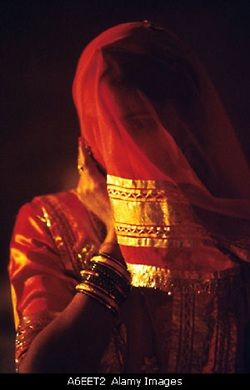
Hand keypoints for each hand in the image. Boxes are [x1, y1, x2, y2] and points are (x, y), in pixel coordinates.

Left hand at [76, 143, 122, 260]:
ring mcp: (81, 193)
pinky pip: (83, 182)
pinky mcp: (81, 197)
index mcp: (93, 182)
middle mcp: (84, 187)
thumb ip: (105, 170)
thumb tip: (98, 158)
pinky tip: (95, 175)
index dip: (83, 150)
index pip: (86, 162)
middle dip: (86, 158)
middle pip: (83, 167)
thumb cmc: (122, 204)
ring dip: (88, 169)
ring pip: (83, 174)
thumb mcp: (116, 184)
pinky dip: (88, 177)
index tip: (81, 139)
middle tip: (89, 146)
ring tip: (96, 163)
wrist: (115, 224)